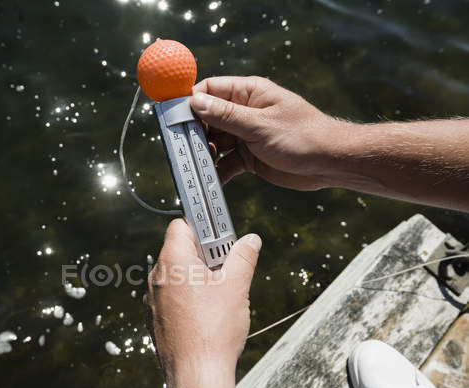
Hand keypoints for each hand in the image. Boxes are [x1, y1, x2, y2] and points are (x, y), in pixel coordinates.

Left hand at [145, 219, 260, 387]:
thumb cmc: (213, 330)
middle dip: (205, 255)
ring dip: (197, 278)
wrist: (196, 375)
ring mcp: (153, 299)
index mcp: (173, 261)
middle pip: (180, 251)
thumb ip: (243, 257)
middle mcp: (157, 277)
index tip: (221, 234)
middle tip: (226, 268)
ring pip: (177, 276)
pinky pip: (172, 298)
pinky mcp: (155, 318)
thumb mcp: (236, 287)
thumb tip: (251, 240)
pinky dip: (187, 299)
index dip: (202, 226)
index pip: (181, 226)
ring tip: (219, 295)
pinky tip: (206, 315)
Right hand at [190, 76, 347, 189]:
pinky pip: (226, 163)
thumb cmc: (301, 136)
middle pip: (207, 118)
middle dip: (195, 132)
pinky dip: (217, 172)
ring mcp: (245, 135)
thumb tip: (194, 102)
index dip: (190, 101)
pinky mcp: (248, 157)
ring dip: (204, 154)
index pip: (210, 90)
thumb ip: (226, 115)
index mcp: (249, 93)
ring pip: (214, 142)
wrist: (329, 163)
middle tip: (184, 148)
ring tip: (197, 166)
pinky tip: (210, 182)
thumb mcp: (260, 125)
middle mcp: (244, 112)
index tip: (174, 117)